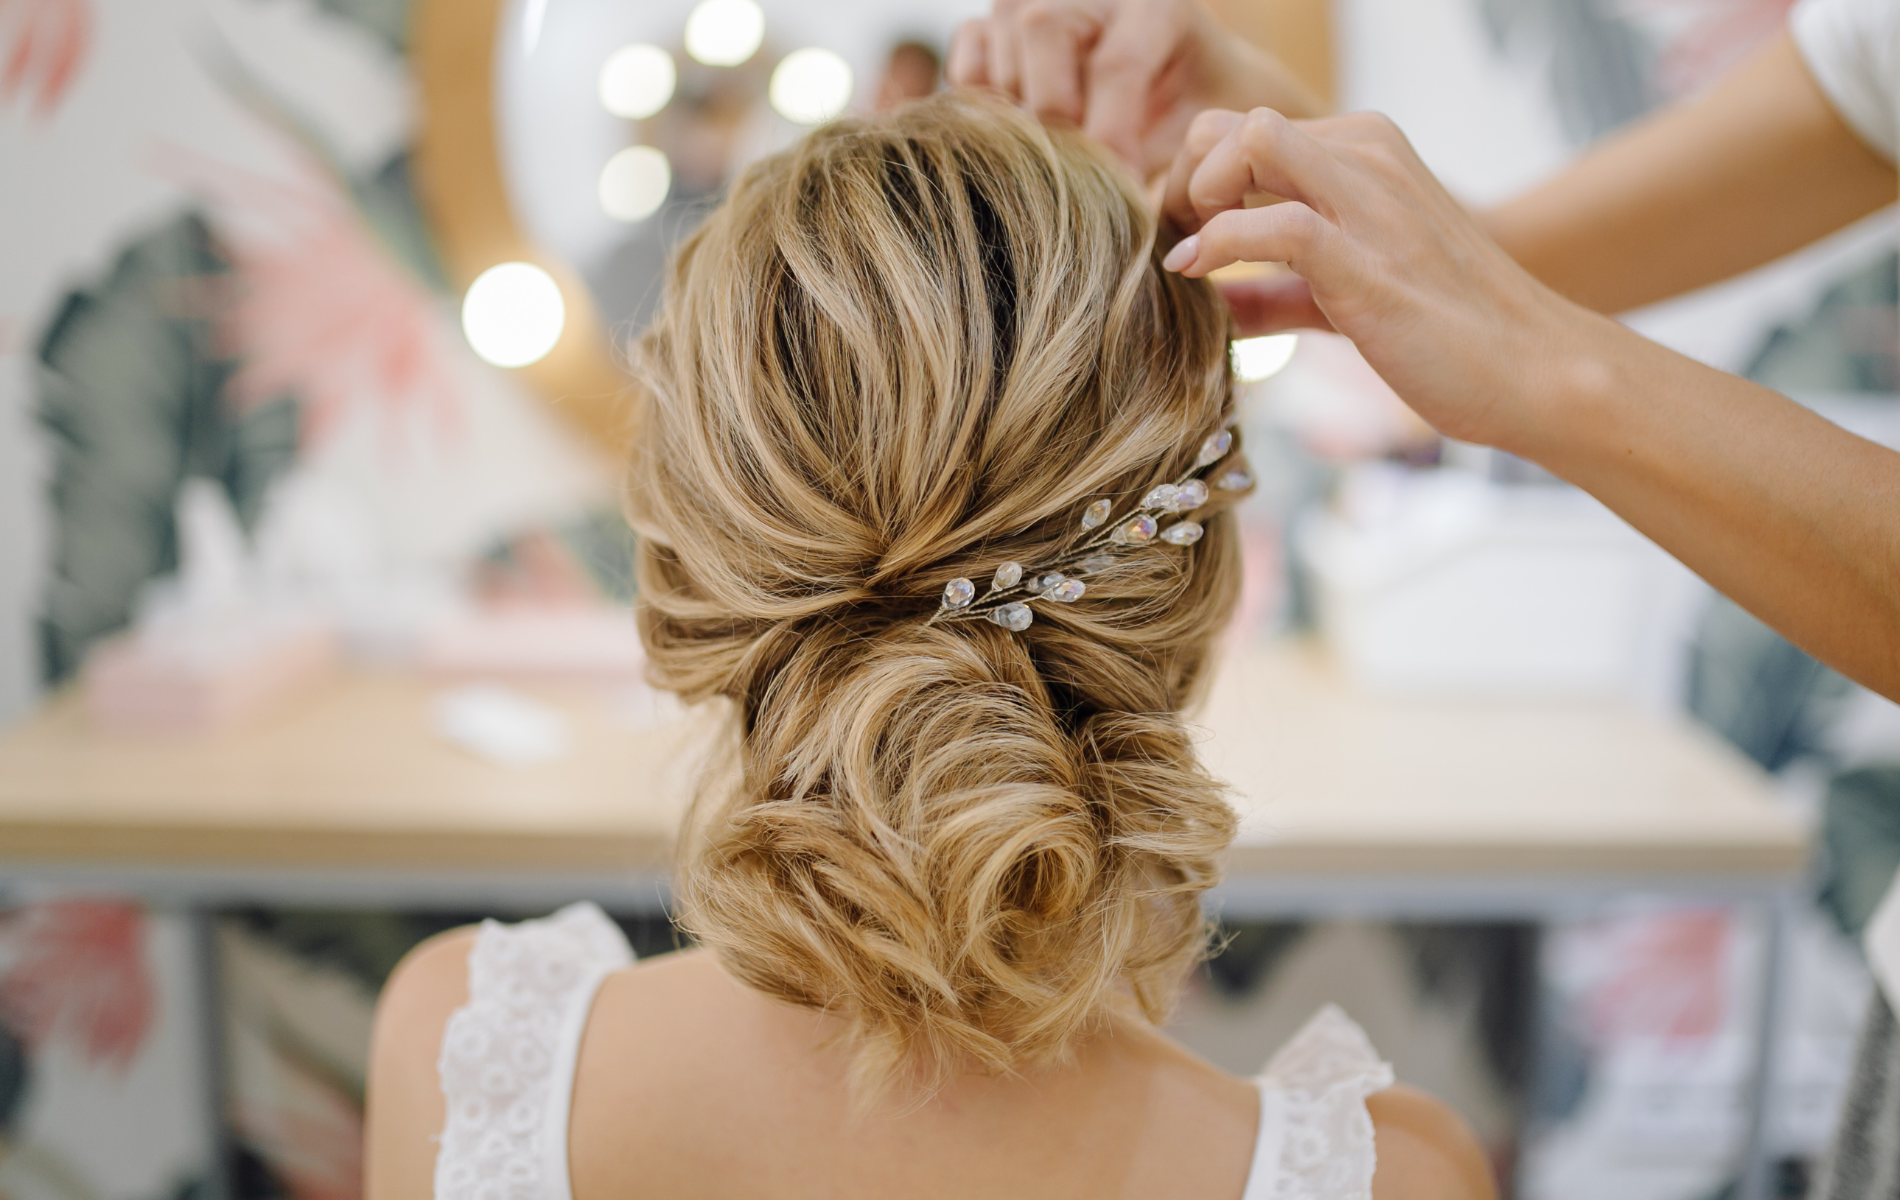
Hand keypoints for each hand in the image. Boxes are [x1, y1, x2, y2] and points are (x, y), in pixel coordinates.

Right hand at [945, 0, 1321, 174]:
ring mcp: (1029, 6)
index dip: (1112, 137)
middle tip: (1073, 179)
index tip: (1118, 194)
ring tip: (1052, 169)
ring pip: (998, 50)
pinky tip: (1020, 148)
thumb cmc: (1195, 115)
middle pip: (1042, 29)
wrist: (1176, 85)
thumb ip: (1190, 164)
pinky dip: (981, 114)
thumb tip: (1153, 237)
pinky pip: (965, 72)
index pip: (1117, 63)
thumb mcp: (1209, 130)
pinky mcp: (990, 32)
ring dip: (1017, 123)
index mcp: (1154, 7)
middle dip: (1054, 118)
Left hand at [1161, 107, 1610, 452]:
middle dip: (1184, 181)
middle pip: (1230, 125)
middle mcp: (1366, 157)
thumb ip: (1274, 294)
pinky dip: (1219, 247)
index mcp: (1364, 153)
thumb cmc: (1447, 336)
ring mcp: (1370, 203)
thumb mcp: (1343, 300)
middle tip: (1179, 247)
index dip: (1194, 182)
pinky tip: (1202, 281)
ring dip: (1196, 198)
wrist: (1535, 372)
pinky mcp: (1368, 261)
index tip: (1183, 241)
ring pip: (1248, 143)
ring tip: (1190, 259)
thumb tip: (1205, 304)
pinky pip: (1272, 225)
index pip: (1242, 131)